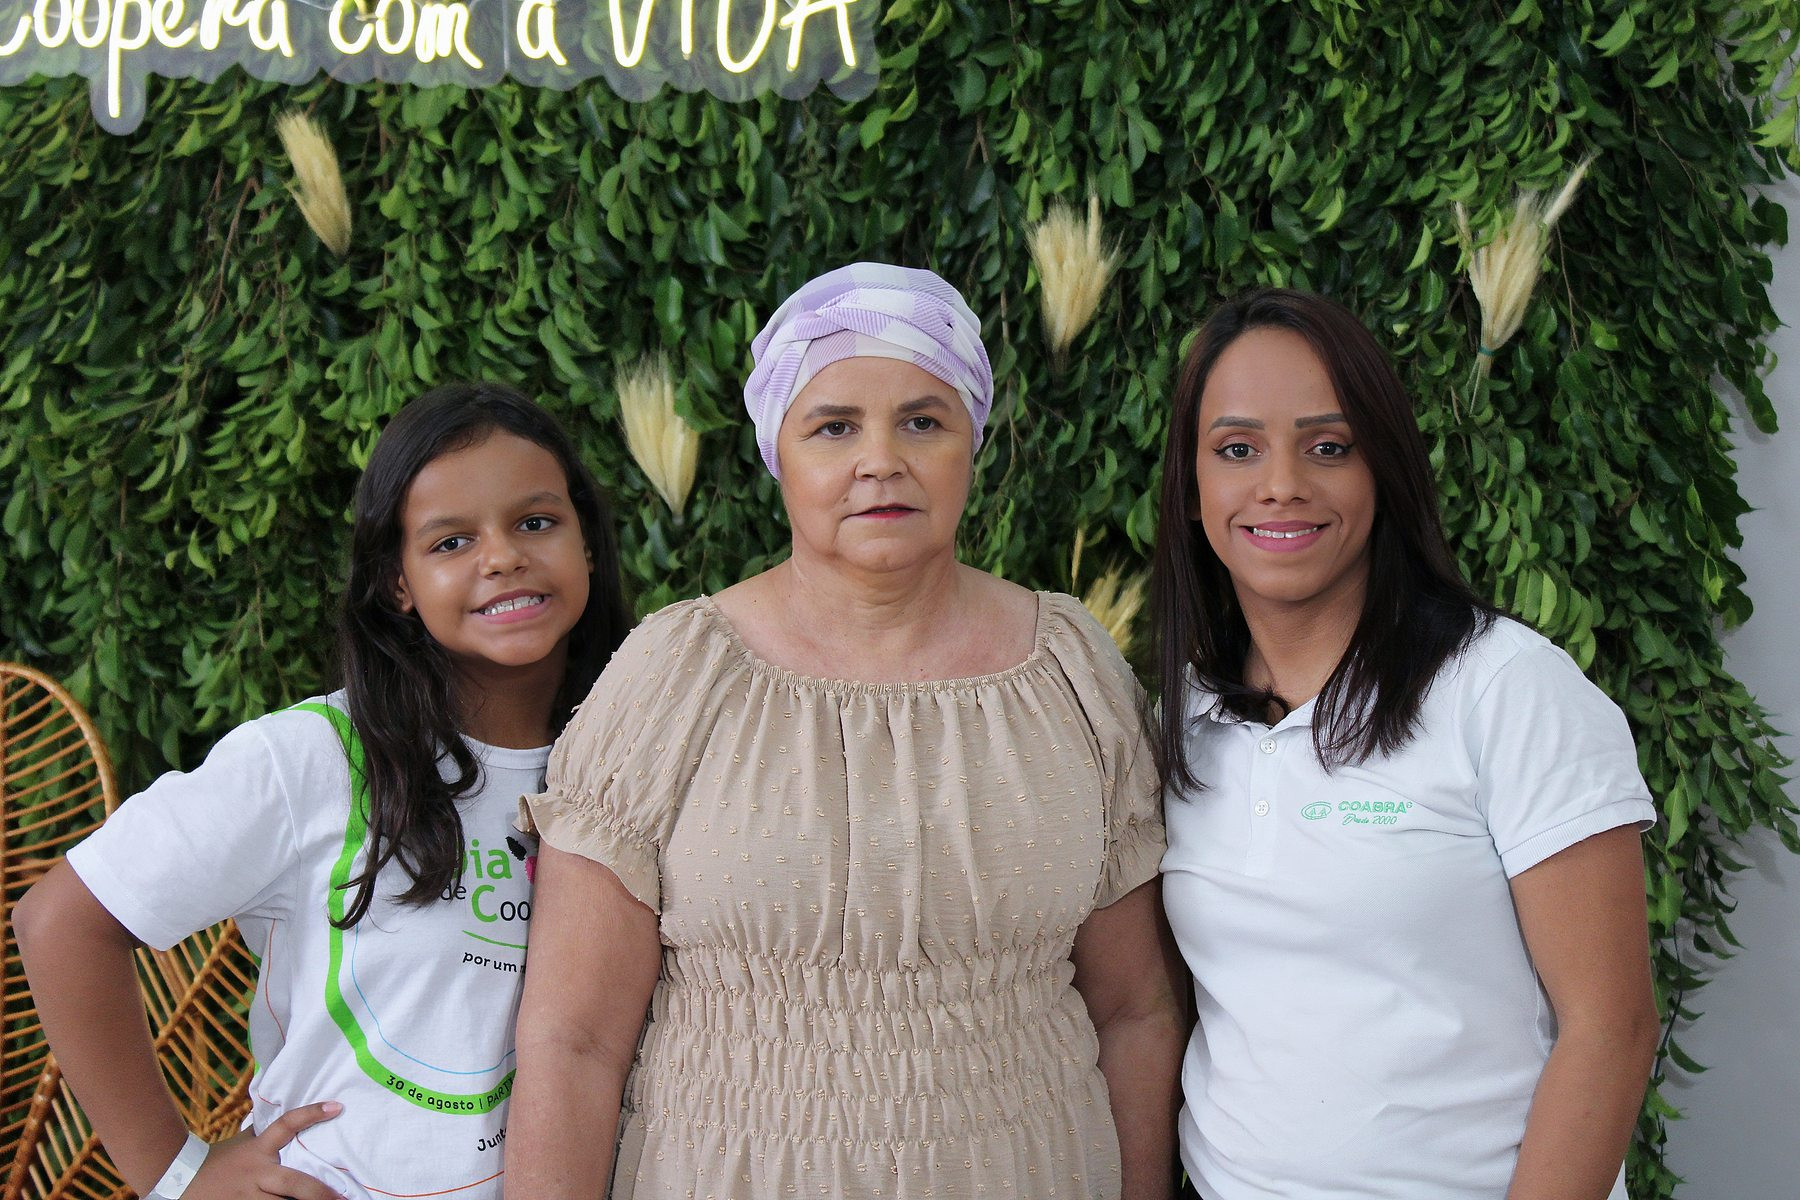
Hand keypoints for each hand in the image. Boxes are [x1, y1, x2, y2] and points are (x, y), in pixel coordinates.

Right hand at [185, 1101, 345, 1199]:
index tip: (337, 1106)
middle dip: (319, 1193)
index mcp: (259, 1150)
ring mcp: (248, 1197)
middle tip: (344, 1199)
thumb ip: (265, 1133)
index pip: (286, 1125)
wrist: (179, 1179)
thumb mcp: (243, 1142)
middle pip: (293, 1183)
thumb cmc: (219, 1159)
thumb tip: (287, 1109)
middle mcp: (257, 1174)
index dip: (310, 1114)